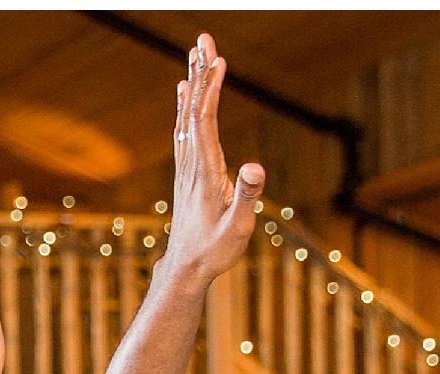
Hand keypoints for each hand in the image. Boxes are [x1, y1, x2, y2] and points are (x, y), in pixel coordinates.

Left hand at [160, 33, 264, 285]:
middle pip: (193, 111)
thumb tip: (254, 166)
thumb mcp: (237, 228)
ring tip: (195, 53)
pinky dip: (187, 106)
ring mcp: (187, 168)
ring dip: (193, 84)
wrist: (186, 268)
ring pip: (188, 117)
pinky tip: (185, 93)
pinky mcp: (188, 174)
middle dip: (200, 74)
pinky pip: (185, 130)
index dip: (210, 90)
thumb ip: (246, 196)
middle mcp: (191, 164)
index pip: (205, 122)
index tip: (217, 60)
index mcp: (205, 172)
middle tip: (203, 39)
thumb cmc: (214, 251)